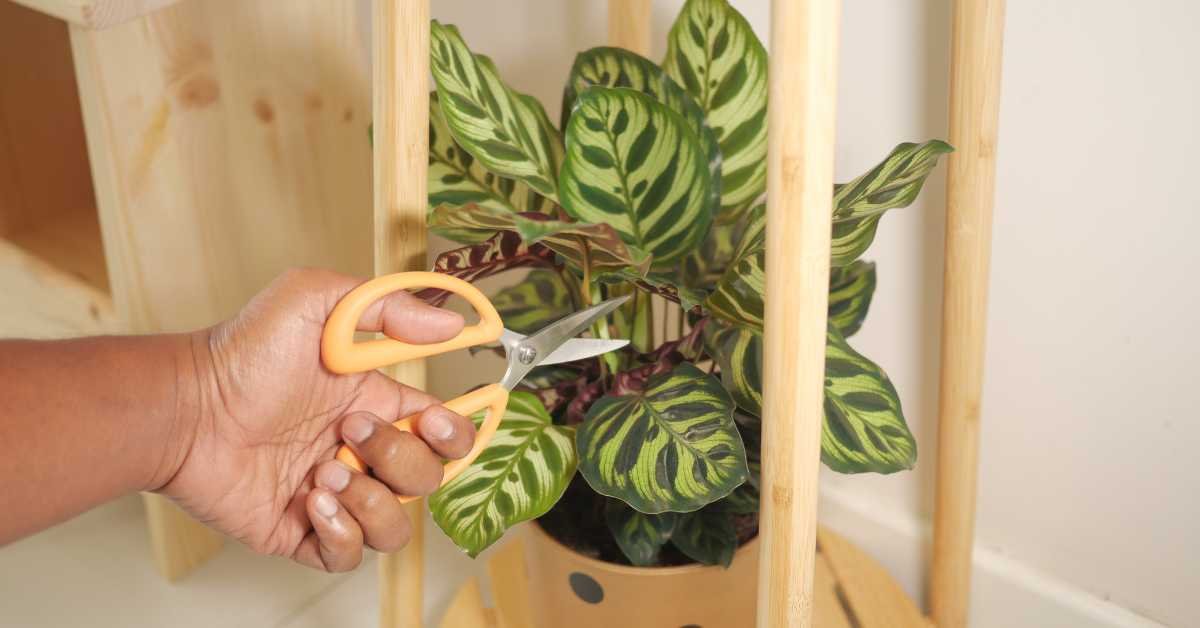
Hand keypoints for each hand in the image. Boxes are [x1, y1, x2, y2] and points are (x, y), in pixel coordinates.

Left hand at [161, 268, 475, 571]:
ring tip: (322, 474)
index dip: (454, 434)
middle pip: (426, 479)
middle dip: (398, 458)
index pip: (444, 432)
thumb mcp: (314, 301)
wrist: (184, 409)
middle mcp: (360, 454)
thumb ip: (386, 306)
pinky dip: (343, 534)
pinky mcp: (301, 532)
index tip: (433, 421)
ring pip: (395, 526)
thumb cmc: (242, 352)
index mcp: (375, 405)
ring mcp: (333, 495)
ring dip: (372, 502)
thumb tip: (450, 326)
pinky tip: (312, 502)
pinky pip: (350, 556)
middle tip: (346, 431)